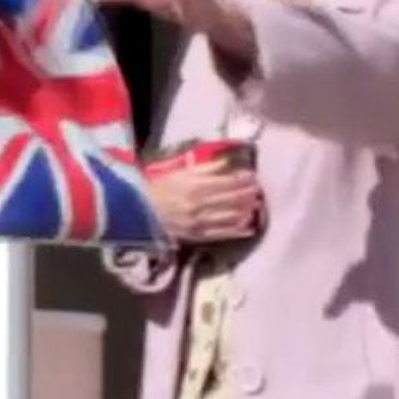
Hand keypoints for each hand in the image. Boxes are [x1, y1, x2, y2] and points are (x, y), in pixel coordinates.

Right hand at [143, 160, 262, 244]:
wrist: (141, 212)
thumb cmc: (161, 188)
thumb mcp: (180, 173)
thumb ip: (205, 168)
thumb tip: (227, 162)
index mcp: (194, 186)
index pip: (225, 182)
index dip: (241, 178)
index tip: (252, 175)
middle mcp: (198, 205)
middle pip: (229, 199)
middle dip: (246, 194)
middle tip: (258, 190)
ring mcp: (198, 222)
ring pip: (228, 217)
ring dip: (245, 211)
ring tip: (256, 206)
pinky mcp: (196, 236)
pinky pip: (220, 234)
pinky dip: (236, 231)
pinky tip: (249, 229)